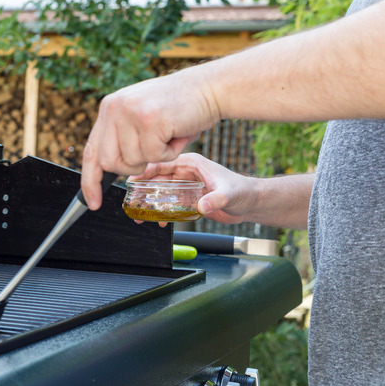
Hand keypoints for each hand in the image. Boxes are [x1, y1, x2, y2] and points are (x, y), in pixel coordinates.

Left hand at [80, 68, 219, 209]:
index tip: (94, 203)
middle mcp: (114, 108)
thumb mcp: (141, 119)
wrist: (209, 87)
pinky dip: (170, 153)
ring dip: (156, 157)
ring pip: (133, 162)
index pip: (91, 152)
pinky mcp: (148, 119)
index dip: (90, 181)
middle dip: (132, 168)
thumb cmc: (179, 109)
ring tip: (168, 134)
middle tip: (154, 151)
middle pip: (109, 163)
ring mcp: (129, 112)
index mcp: (109, 108)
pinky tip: (177, 132)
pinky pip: (154, 156)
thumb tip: (106, 169)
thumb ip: (121, 139)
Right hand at [131, 153, 257, 225]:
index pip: (162, 163)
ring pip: (160, 192)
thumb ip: (216, 199)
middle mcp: (185, 173)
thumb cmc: (243, 191)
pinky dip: (161, 212)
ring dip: (149, 203)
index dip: (145, 171)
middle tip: (132, 201)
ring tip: (141, 215)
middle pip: (156, 178)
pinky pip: (168, 204)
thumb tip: (203, 206)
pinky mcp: (187, 199)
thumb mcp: (229, 193)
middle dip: (143, 190)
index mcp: (191, 164)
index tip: (133, 181)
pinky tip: (158, 222)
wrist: (251, 204)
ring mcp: (185, 186)